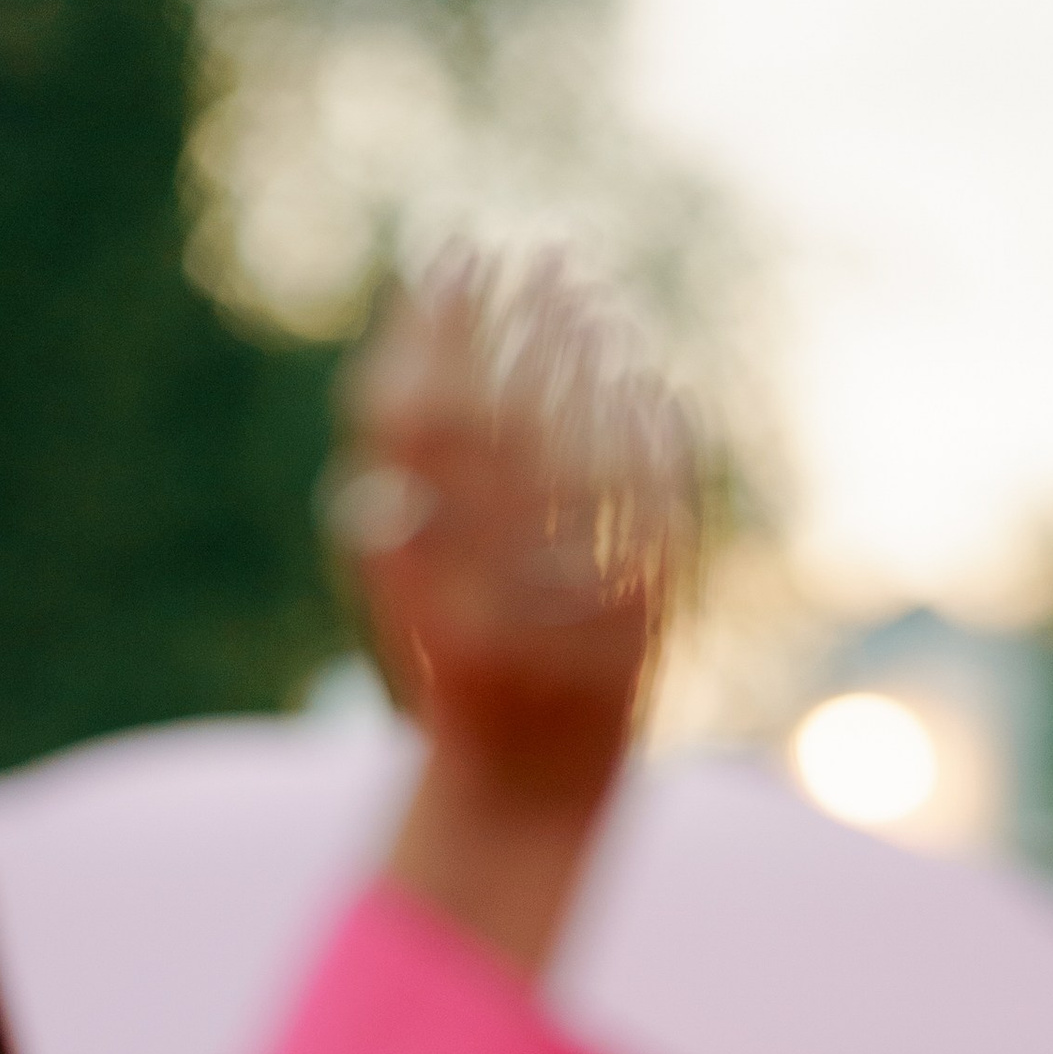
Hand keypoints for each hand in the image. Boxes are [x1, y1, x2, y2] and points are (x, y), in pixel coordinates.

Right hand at [338, 252, 695, 975]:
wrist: (520, 800)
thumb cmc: (453, 683)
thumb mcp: (402, 596)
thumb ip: (397, 503)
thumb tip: (406, 364)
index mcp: (409, 581)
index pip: (415, 421)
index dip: (436, 328)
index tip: (452, 253)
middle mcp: (483, 595)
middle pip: (508, 423)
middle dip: (526, 330)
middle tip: (546, 255)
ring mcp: (565, 612)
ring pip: (586, 456)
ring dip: (592, 368)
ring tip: (596, 302)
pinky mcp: (637, 625)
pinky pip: (655, 508)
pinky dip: (654, 439)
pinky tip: (653, 383)